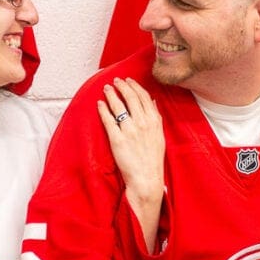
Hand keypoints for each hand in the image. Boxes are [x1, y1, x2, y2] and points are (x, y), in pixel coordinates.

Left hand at [97, 77, 164, 253]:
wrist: (146, 179)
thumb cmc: (153, 160)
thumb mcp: (159, 136)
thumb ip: (156, 118)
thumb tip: (152, 102)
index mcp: (154, 122)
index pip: (144, 97)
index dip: (134, 86)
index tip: (128, 80)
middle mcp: (143, 123)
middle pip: (131, 98)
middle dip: (122, 86)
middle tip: (115, 81)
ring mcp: (130, 131)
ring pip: (118, 106)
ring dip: (111, 94)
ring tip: (106, 88)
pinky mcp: (117, 139)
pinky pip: (108, 119)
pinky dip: (103, 109)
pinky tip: (99, 104)